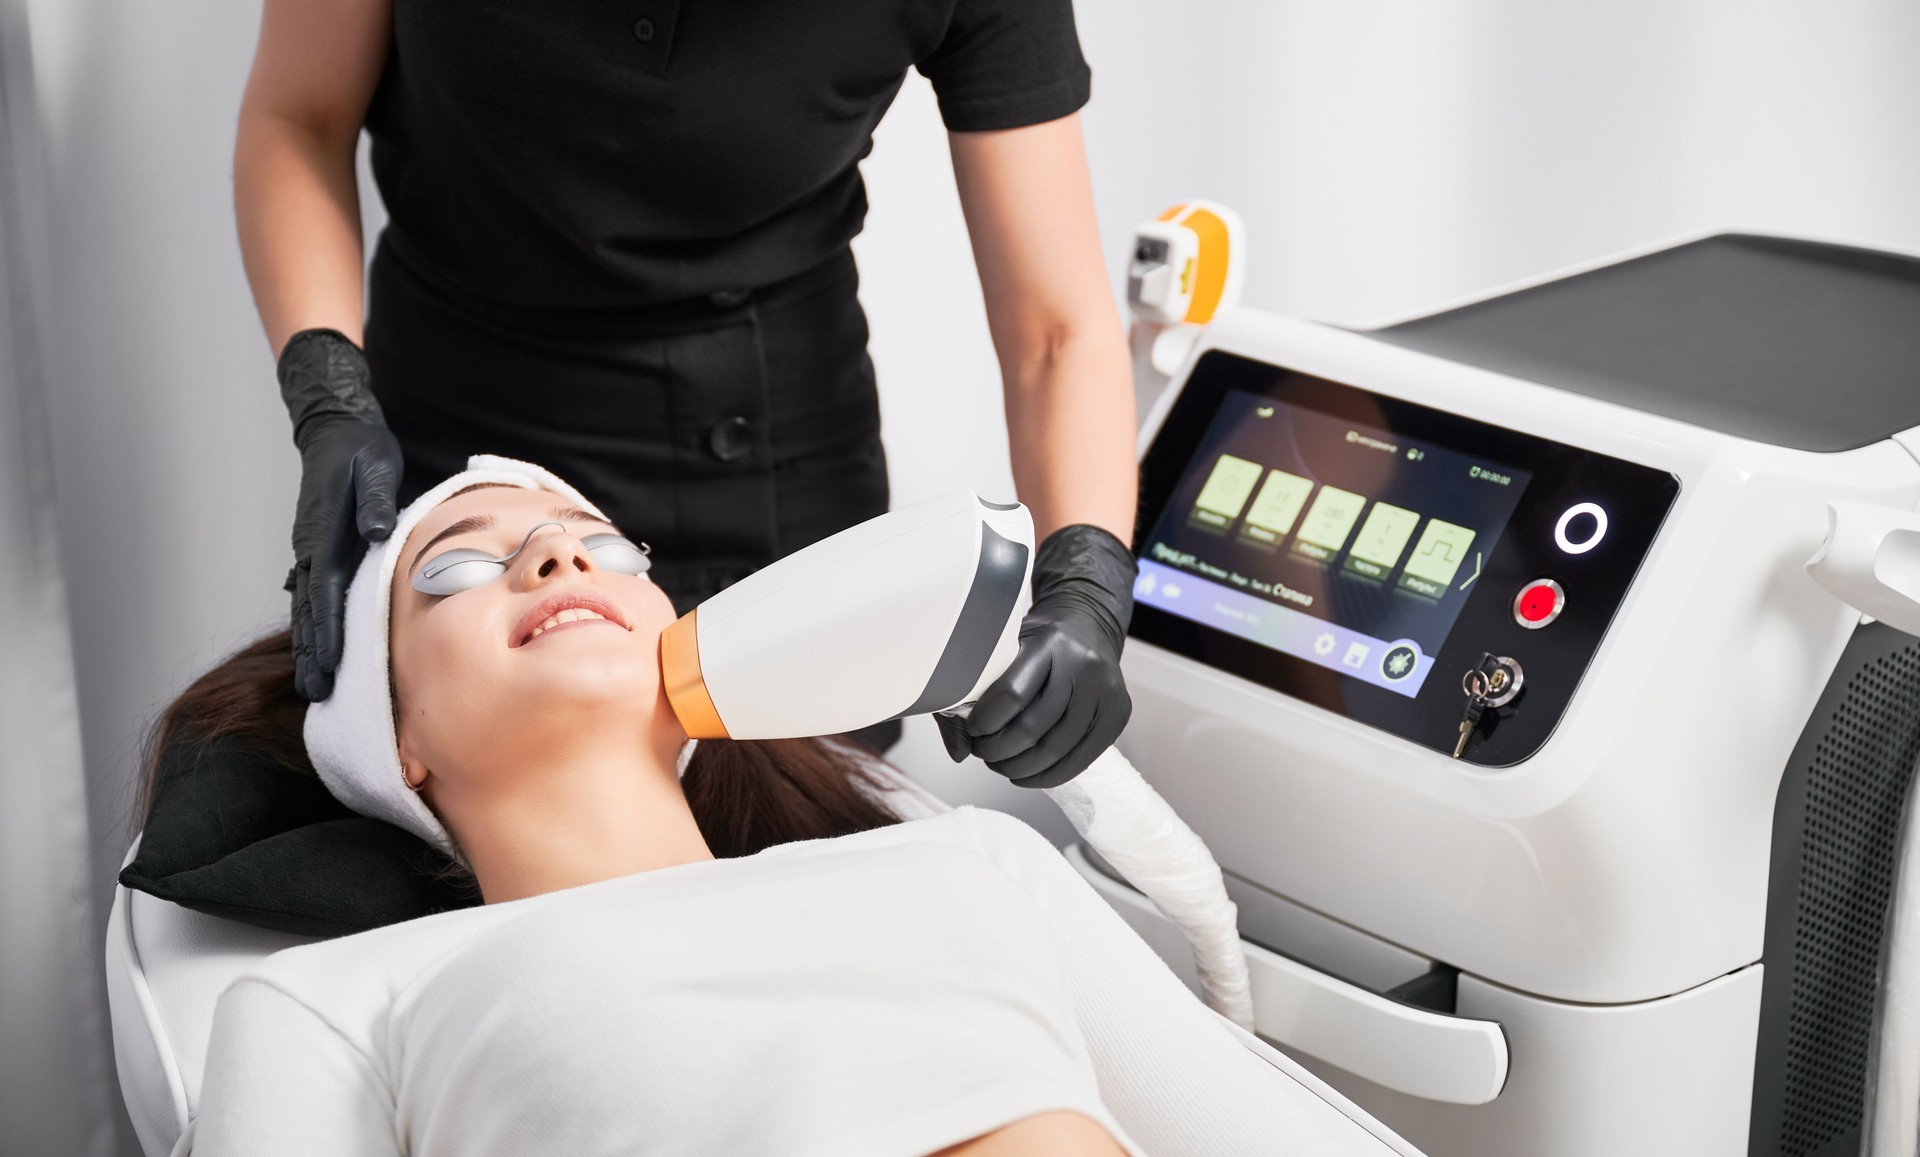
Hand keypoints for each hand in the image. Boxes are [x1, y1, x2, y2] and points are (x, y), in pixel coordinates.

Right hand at [278, 330, 403, 700]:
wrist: (336, 431)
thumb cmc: (361, 451)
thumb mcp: (375, 468)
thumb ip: (376, 501)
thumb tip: (378, 532)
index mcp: (324, 534)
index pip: (325, 592)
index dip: (328, 631)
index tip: (330, 665)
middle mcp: (311, 548)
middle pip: (310, 611)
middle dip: (313, 653)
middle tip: (317, 693)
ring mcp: (311, 551)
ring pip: (308, 608)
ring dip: (310, 646)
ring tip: (314, 685)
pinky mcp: (320, 550)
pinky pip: (315, 596)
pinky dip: (316, 625)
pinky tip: (318, 650)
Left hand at [938, 524, 1135, 788]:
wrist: (1090, 622)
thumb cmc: (1042, 637)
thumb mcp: (1010, 642)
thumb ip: (983, 686)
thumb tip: (958, 749)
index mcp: (1051, 642)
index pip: (1012, 694)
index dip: (986, 722)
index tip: (971, 730)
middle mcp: (1084, 666)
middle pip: (1034, 728)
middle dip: (1000, 750)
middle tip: (983, 753)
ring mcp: (1106, 691)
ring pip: (1057, 749)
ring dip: (1021, 767)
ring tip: (1002, 765)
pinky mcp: (1118, 714)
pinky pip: (1081, 759)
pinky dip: (1049, 776)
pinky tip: (1026, 775)